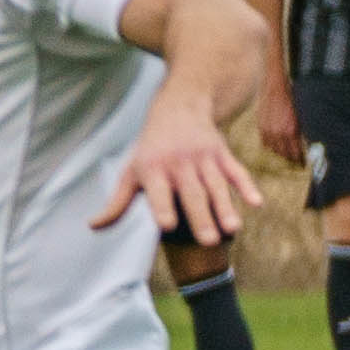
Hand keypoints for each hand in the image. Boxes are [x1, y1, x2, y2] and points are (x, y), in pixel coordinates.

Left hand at [96, 96, 261, 244]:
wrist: (179, 108)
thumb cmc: (151, 148)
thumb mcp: (131, 171)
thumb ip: (117, 202)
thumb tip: (93, 227)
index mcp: (153, 169)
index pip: (158, 192)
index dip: (163, 207)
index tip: (168, 226)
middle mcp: (179, 163)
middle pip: (192, 194)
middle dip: (201, 217)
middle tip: (209, 242)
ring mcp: (204, 158)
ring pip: (216, 186)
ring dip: (226, 207)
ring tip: (233, 230)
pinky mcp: (222, 154)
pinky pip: (237, 172)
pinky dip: (247, 187)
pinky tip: (256, 203)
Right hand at [256, 73, 304, 163]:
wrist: (276, 87)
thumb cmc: (294, 100)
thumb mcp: (303, 117)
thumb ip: (303, 132)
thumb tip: (307, 145)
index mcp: (291, 131)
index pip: (296, 153)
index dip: (300, 160)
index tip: (304, 164)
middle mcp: (278, 133)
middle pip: (284, 154)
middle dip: (291, 158)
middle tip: (296, 161)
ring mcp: (268, 130)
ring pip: (274, 149)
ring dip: (281, 153)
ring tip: (287, 154)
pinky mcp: (261, 126)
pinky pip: (265, 143)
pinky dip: (271, 146)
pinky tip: (277, 146)